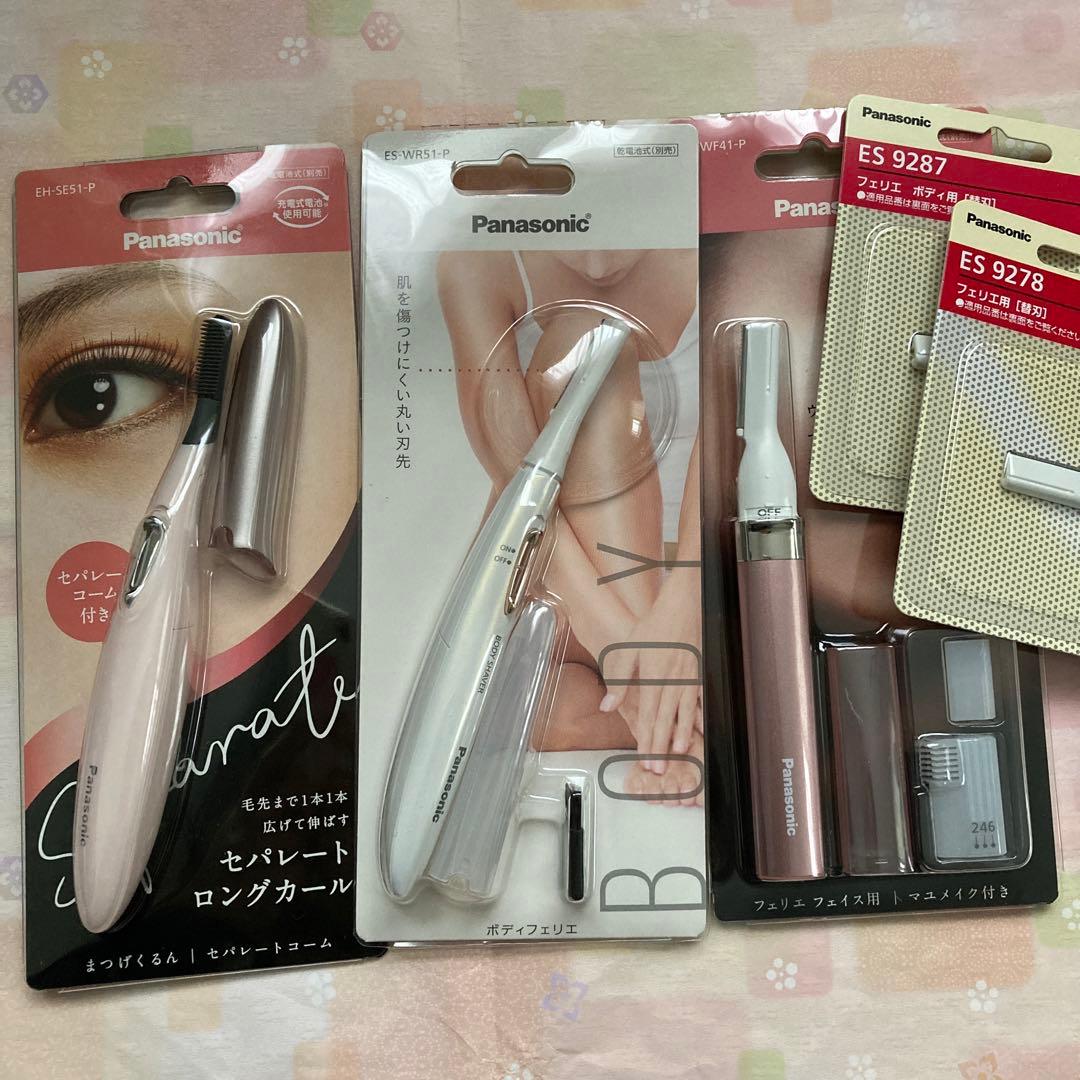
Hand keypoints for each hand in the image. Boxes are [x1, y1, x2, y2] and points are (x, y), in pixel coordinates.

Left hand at [598, 571, 701, 772]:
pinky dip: (700, 719)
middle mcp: (673, 681)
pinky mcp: (700, 675)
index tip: (644, 759)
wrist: (683, 606)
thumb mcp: (629, 648)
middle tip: (658, 769)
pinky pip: (700, 702)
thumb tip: (607, 706)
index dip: (645, 740)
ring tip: (677, 756)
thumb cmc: (655, 625)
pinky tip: (700, 733)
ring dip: (680, 737)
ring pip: (684, 714)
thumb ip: (619, 678)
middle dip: (661, 747)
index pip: (647, 716)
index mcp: (653, 676)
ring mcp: (689, 679)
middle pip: (665, 720)